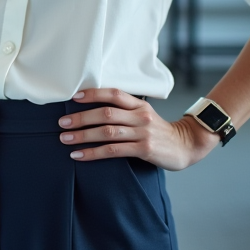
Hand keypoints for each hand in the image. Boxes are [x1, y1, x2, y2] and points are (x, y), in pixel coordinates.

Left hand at [57, 88, 220, 170]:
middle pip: (106, 113)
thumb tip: (93, 107)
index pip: (114, 94)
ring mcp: (143, 133)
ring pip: (107, 132)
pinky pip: (113, 151)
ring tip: (65, 139)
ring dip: (83, 135)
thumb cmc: (159, 131)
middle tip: (62, 123)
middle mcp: (140, 116)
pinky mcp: (144, 149)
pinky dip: (94, 153)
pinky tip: (80, 155)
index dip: (93, 94)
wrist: (187, 145)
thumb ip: (125, 110)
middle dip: (81, 118)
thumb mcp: (144, 114)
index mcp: (139, 105)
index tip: (74, 97)